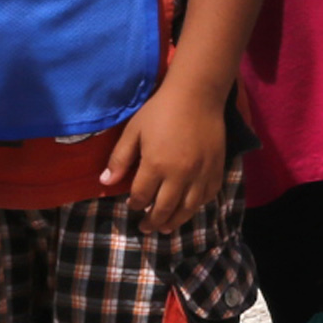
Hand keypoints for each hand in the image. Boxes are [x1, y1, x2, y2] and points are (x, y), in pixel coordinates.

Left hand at [103, 87, 227, 231]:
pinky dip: (198, 206)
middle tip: (146, 228)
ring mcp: (201, 173)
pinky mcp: (216, 168)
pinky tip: (190, 207)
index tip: (132, 206)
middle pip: (165, 208)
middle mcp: (180, 174)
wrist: (197, 95)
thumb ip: (120, 158)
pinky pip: (208, 195)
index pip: (142, 196)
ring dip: (175, 221)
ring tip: (166, 228)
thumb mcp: (133, 131)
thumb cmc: (160, 111)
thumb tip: (105, 182)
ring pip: (188, 207)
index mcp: (156, 165)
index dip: (135, 205)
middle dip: (153, 221)